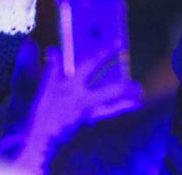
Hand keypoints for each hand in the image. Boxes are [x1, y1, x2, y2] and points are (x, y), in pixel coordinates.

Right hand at [13, 47, 142, 171]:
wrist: (43, 137)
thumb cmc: (44, 112)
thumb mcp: (46, 87)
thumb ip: (53, 68)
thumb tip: (54, 50)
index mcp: (71, 85)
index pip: (91, 64)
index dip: (105, 53)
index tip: (118, 45)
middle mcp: (83, 98)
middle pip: (113, 90)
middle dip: (127, 87)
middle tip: (137, 85)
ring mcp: (89, 113)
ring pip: (116, 106)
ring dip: (129, 100)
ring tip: (138, 94)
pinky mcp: (91, 123)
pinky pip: (111, 115)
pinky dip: (122, 109)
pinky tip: (132, 106)